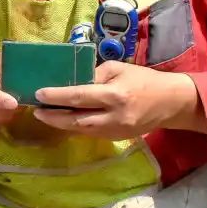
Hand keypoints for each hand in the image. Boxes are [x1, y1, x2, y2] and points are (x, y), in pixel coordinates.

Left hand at [33, 62, 206, 139]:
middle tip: (36, 111)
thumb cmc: (143, 79)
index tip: (39, 93)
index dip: (57, 97)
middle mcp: (114, 116)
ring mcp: (116, 131)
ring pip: (82, 130)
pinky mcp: (117, 139)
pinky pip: (91, 134)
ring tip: (45, 116)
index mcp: (115, 95)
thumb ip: (93, 74)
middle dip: (53, 117)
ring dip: (61, 124)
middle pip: (77, 120)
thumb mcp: (118, 68)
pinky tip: (64, 121)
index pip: (80, 97)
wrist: (170, 103)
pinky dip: (76, 127)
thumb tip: (70, 80)